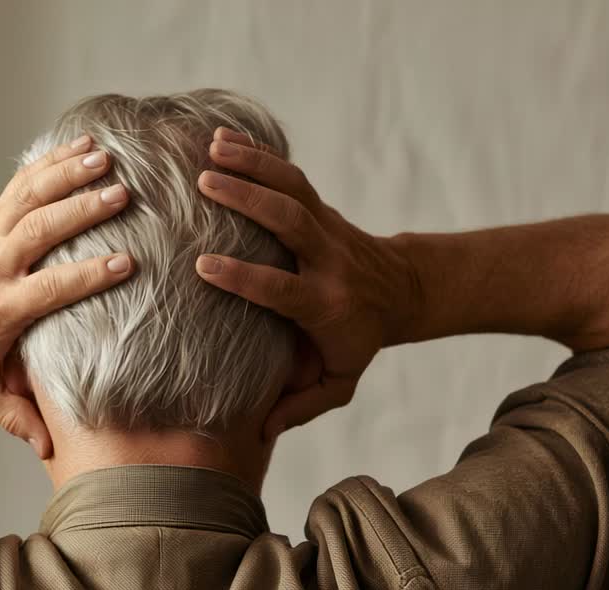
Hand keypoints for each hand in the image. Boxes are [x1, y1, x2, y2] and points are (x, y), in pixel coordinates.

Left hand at [0, 135, 134, 458]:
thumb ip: (13, 416)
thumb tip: (49, 450)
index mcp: (0, 306)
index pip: (47, 287)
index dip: (85, 275)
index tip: (126, 263)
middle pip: (40, 230)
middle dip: (80, 210)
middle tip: (123, 195)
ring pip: (32, 196)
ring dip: (69, 174)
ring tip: (108, 159)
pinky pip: (25, 180)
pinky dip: (54, 158)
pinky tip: (87, 142)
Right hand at [194, 127, 415, 441]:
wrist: (404, 292)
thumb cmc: (359, 340)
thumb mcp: (339, 381)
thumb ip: (300, 405)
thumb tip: (258, 433)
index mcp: (323, 304)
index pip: (282, 288)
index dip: (245, 277)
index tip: (204, 266)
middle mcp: (327, 259)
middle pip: (290, 222)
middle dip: (248, 199)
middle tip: (204, 182)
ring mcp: (326, 228)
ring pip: (291, 189)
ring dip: (252, 164)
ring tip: (210, 147)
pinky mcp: (321, 208)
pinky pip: (291, 176)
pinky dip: (261, 154)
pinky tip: (224, 137)